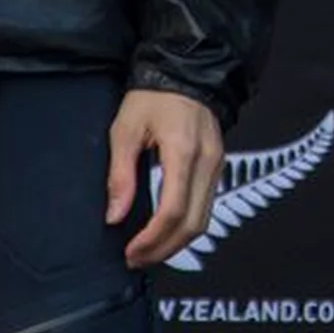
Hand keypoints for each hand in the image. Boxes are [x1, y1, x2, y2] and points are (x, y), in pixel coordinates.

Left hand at [107, 87, 224, 271]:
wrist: (185, 73)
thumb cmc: (154, 98)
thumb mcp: (125, 130)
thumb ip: (121, 175)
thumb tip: (115, 215)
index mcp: (184, 152)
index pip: (173, 210)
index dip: (152, 239)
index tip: (130, 251)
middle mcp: (207, 162)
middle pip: (193, 224)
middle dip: (164, 249)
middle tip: (136, 259)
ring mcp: (217, 165)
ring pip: (204, 220)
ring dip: (177, 243)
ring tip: (149, 251)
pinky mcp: (218, 166)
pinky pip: (206, 207)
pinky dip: (186, 226)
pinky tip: (166, 231)